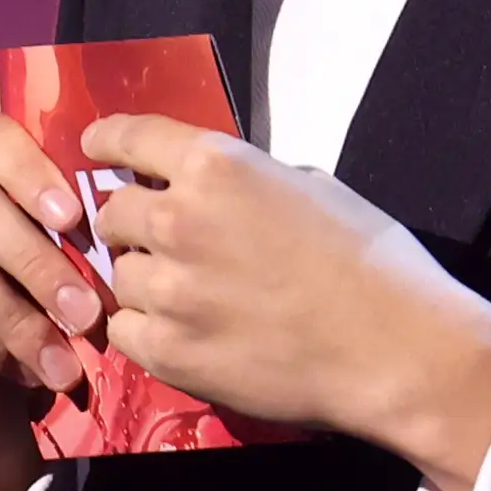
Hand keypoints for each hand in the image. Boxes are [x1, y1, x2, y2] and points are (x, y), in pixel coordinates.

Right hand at [0, 110, 106, 490]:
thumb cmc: (11, 294)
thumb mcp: (41, 254)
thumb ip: (59, 230)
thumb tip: (106, 241)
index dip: (32, 172)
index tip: (75, 219)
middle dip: (37, 261)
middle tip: (87, 313)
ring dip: (18, 316)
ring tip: (64, 360)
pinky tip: (16, 368)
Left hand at [81, 115, 490, 490]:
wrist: (394, 350)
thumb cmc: (373, 261)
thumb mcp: (310, 187)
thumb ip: (247, 183)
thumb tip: (217, 193)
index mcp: (217, 166)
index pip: (130, 138)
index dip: (106, 141)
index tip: (96, 148)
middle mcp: (178, 220)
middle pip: (114, 212)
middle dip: (130, 222)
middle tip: (161, 241)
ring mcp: (168, 291)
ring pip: (119, 275)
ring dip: (144, 279)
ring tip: (186, 296)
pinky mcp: (167, 352)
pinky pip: (124, 330)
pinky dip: (145, 328)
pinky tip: (184, 332)